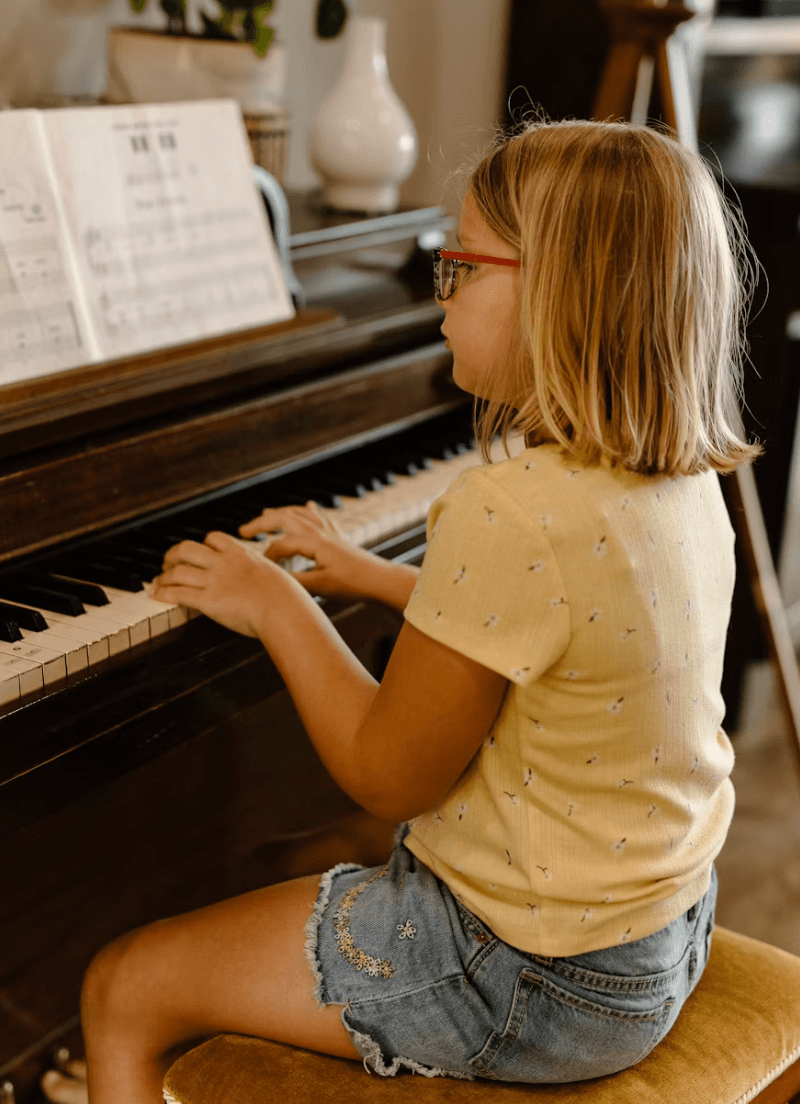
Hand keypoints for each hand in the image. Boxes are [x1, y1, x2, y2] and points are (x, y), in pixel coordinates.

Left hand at [149, 530, 293, 637]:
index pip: (214, 538)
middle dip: (173, 555)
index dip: (201, 544)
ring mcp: (214, 581)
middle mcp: (224, 563)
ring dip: (164, 576)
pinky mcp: (207, 600)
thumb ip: (262, 575)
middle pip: (188, 548)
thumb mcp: (275, 574)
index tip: (197, 552)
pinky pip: (178, 593)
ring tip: (158, 583)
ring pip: (178, 570)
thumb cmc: (287, 597)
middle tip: (168, 564)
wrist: (282, 609)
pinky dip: (163, 593)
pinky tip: (156, 595)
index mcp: (241, 554)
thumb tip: (268, 583)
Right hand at [238, 501, 386, 600]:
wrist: (380, 580)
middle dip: (262, 522)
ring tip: (267, 513)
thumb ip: (295, 581)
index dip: (266, 555)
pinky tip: (309, 504)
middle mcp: (320, 532)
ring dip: (281, 513)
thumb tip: (272, 578)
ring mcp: (330, 532)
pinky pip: (320, 517)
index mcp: (314, 542)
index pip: (280, 543)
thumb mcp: (321, 586)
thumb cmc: (353, 584)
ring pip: (301, 514)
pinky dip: (310, 510)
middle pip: (285, 518)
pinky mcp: (338, 537)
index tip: (259, 568)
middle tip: (244, 529)